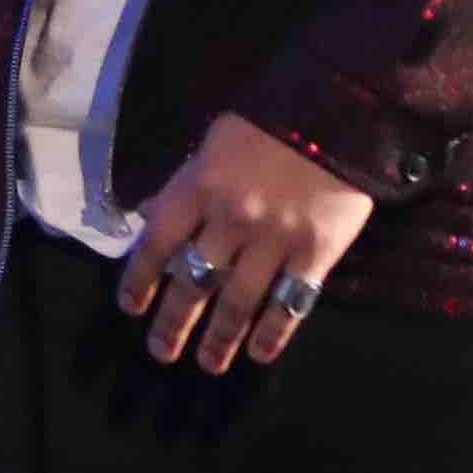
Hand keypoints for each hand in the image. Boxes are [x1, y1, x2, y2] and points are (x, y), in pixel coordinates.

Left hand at [117, 114, 376, 373]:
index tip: (132, 308)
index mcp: (198, 186)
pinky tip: (260, 353)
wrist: (340, 110)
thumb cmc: (270, 123)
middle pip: (192, 282)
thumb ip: (184, 184)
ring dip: (218, 340)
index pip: (156, 244)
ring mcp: (274, 239)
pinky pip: (289, 304)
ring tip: (208, 363)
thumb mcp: (213, 143)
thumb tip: (149, 213)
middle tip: (162, 352)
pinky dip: (272, 334)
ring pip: (237, 302)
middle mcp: (230, 218)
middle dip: (173, 324)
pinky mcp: (315, 252)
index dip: (140, 280)